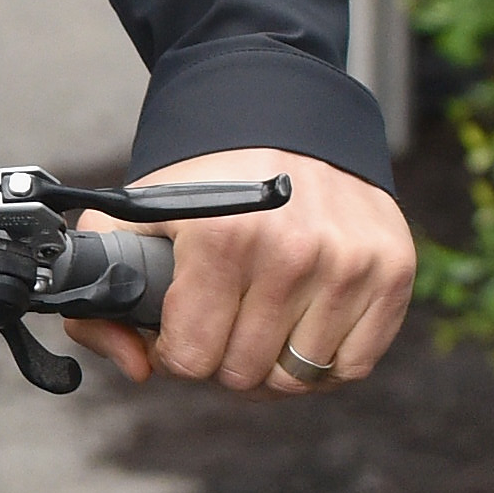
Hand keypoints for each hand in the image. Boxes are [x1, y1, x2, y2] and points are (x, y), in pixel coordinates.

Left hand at [77, 148, 411, 399]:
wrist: (288, 114)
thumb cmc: (207, 177)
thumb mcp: (134, 217)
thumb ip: (101, 294)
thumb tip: (138, 368)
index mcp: (223, 240)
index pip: (193, 358)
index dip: (178, 350)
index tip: (182, 326)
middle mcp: (293, 253)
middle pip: (244, 373)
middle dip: (223, 356)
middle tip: (222, 321)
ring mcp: (349, 264)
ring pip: (298, 378)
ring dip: (274, 363)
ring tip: (260, 324)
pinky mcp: (392, 270)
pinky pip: (354, 365)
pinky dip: (325, 362)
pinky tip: (302, 329)